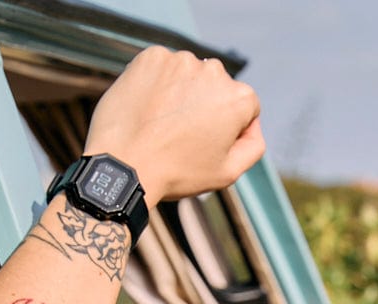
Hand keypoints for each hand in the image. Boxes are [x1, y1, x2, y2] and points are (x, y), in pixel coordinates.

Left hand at [83, 47, 264, 203]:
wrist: (124, 164)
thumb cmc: (178, 173)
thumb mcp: (227, 173)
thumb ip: (252, 146)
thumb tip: (253, 125)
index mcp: (238, 98)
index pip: (246, 107)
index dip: (230, 129)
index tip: (208, 145)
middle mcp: (213, 71)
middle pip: (217, 87)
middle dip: (207, 107)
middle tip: (184, 136)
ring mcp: (180, 61)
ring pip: (189, 77)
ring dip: (182, 94)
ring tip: (164, 124)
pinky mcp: (152, 57)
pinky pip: (162, 70)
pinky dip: (158, 86)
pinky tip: (150, 110)